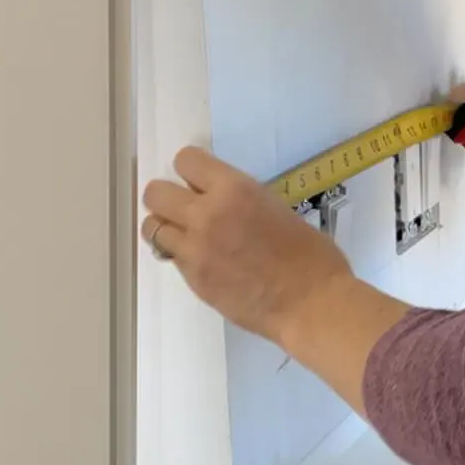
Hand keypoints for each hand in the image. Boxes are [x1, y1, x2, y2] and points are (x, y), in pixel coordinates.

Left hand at [141, 148, 354, 347]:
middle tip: (188, 209)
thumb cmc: (312, 256)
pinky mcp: (192, 279)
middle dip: (168, 198)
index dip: (192, 170)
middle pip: (155, 193)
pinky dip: (181, 255)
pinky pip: (171, 256)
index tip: (202, 182)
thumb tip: (224, 204)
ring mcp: (194, 249)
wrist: (311, 304)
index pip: (186, 160)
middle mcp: (206, 214)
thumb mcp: (277, 209)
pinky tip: (205, 261)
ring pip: (152, 227)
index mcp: (234, 190)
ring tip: (191, 237)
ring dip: (169, 228)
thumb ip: (242, 203)